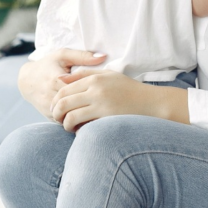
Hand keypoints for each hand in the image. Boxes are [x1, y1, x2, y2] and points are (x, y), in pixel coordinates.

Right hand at [17, 49, 106, 119]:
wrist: (27, 80)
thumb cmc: (49, 64)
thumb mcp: (63, 55)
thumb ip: (83, 56)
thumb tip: (104, 56)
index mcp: (56, 78)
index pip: (77, 90)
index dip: (92, 94)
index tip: (107, 94)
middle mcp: (51, 94)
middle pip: (74, 106)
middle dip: (90, 108)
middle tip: (108, 108)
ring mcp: (48, 107)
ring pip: (68, 117)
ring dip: (83, 117)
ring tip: (100, 114)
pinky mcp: (48, 115)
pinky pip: (64, 122)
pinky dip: (76, 122)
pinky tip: (89, 119)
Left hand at [51, 70, 184, 131]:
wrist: (152, 103)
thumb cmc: (129, 89)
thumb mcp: (108, 75)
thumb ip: (85, 74)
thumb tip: (61, 79)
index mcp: (94, 78)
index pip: (63, 89)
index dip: (56, 101)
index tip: (57, 109)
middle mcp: (95, 90)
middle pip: (63, 103)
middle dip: (56, 114)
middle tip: (58, 120)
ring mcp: (101, 105)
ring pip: (70, 117)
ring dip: (65, 125)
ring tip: (69, 127)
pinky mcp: (107, 119)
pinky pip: (83, 127)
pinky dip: (78, 131)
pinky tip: (81, 132)